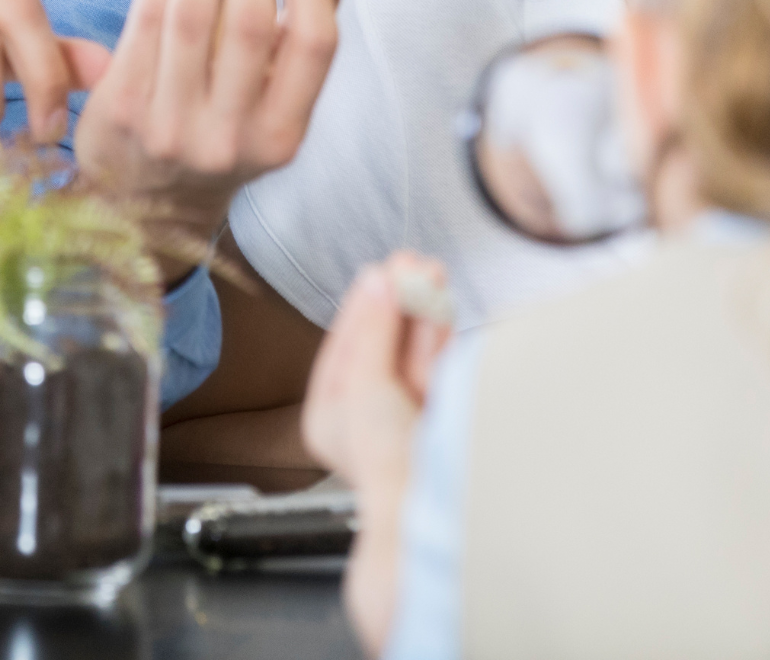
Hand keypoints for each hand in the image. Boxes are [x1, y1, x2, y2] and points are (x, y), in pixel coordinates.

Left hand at [68, 0, 342, 244]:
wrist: (143, 207)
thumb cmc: (217, 137)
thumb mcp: (268, 113)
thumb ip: (289, 45)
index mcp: (283, 137)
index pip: (311, 45)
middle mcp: (230, 137)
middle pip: (248, 22)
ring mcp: (172, 126)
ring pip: (191, 16)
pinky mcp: (122, 109)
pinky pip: (145, 21)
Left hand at [300, 254, 454, 494]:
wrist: (429, 506)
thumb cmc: (385, 460)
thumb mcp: (366, 387)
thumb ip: (373, 333)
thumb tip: (378, 282)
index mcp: (330, 414)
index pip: (345, 345)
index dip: (364, 305)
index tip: (380, 270)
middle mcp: (364, 414)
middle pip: (380, 344)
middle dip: (397, 302)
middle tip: (411, 262)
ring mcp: (402, 415)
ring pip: (410, 351)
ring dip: (420, 310)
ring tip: (429, 271)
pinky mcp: (437, 414)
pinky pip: (434, 365)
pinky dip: (437, 333)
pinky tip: (439, 304)